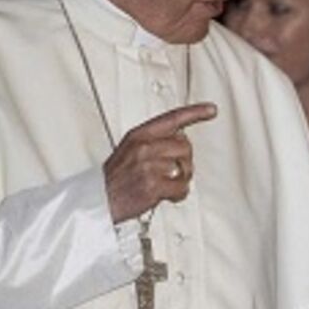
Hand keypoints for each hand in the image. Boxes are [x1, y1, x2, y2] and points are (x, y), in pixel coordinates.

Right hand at [104, 103, 215, 222]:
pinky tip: (168, 195)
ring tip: (165, 184)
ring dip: (181, 179)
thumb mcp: (129, 148)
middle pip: (186, 147)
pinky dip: (179, 194)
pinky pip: (182, 187)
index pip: (172, 118)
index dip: (195, 112)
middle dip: (184, 161)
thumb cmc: (116, 177)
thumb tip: (181, 138)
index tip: (211, 109)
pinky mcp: (153, 186)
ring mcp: (149, 166)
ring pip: (186, 168)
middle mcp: (144, 147)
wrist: (98, 200)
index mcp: (139, 135)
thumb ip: (154, 140)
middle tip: (171, 172)